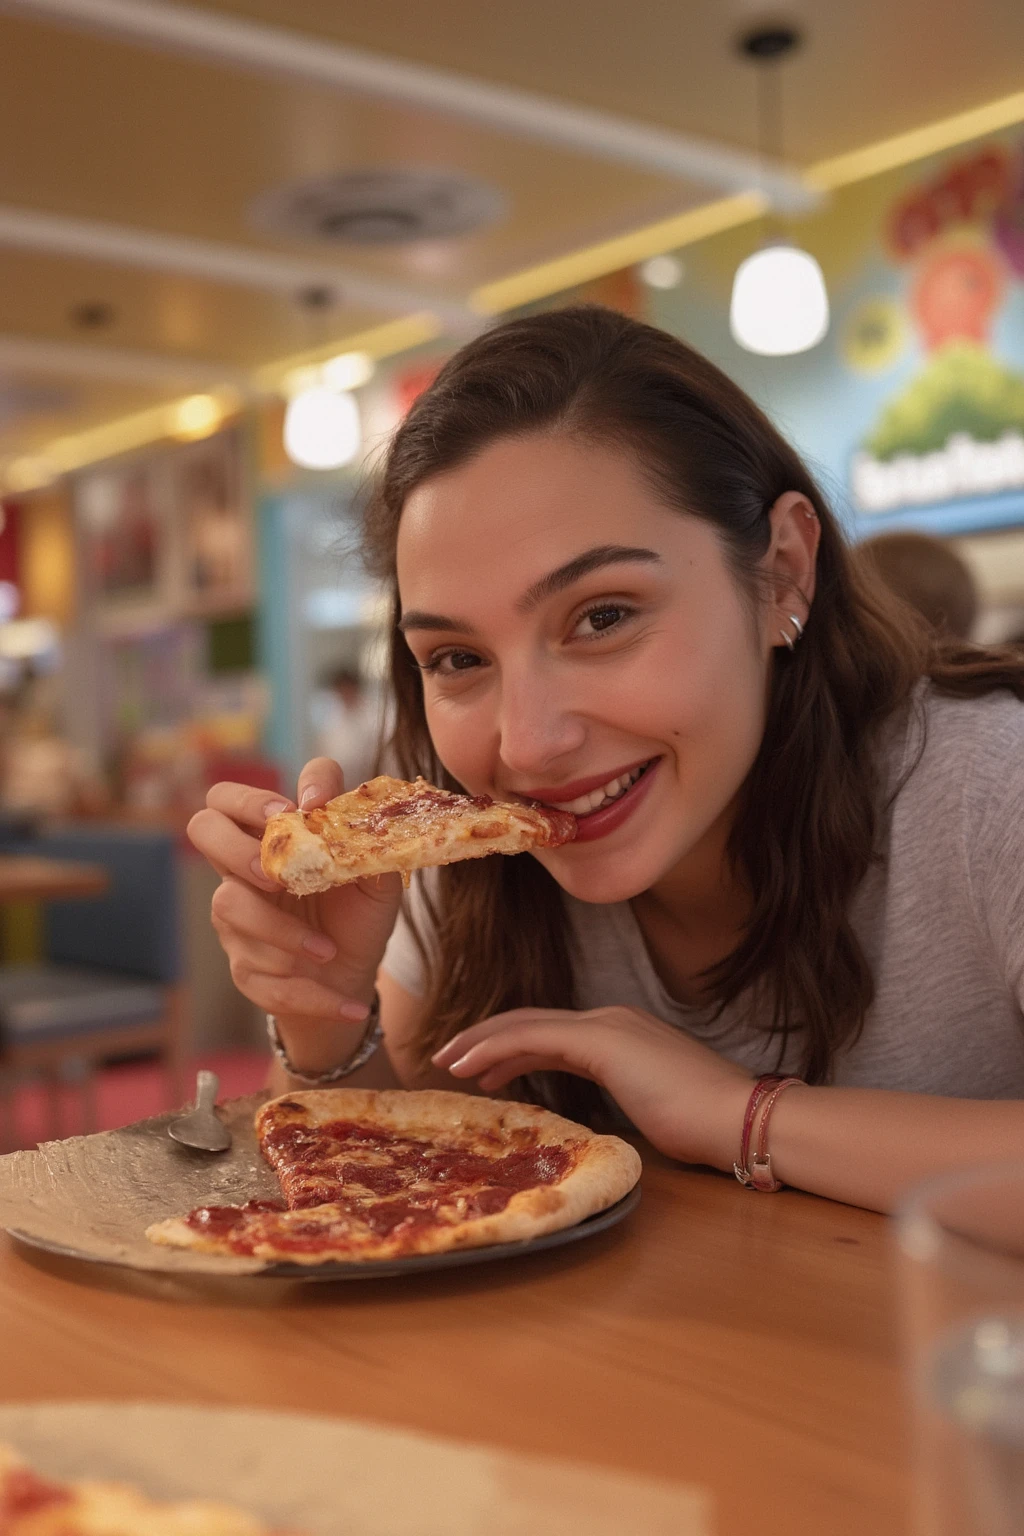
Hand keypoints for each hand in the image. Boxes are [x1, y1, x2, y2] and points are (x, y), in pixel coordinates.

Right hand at [187, 757, 401, 1024]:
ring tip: (328, 952)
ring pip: (232, 908)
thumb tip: (322, 799)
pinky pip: (266, 979)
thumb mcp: (374, 871)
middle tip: (279, 878)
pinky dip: (313, 995)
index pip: (229, 797)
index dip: (248, 798)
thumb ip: (355, 832)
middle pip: (202, 827)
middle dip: (237, 849)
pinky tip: (348, 1005)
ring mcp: (237, 920)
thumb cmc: (359, 911)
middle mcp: (242, 872)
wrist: (356, 976)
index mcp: (271, 839)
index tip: (289, 814)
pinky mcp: (246, 970)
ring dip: (284, 933)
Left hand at [432, 1006, 752, 1167]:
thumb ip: (623, 1100)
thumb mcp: (652, 1107)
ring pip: (526, 1025)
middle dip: (487, 1039)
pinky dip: (496, 1048)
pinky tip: (470, 1066)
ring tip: (450, 1061)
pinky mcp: (601, 1040)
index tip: (483, 1070)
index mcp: (624, 1034)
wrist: (738, 1118)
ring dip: (483, 1042)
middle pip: (532, 1023)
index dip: (513, 1049)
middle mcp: (611, 1020)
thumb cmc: (706, 1125)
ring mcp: (606, 1026)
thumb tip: (603, 1117)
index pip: (554, 1035)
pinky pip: (533, 1038)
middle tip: (451, 1058)